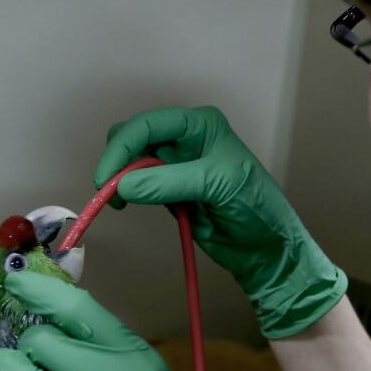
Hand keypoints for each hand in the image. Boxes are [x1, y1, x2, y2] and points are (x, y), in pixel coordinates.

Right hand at [95, 105, 347, 337]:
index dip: (122, 147)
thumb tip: (122, 186)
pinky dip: (125, 193)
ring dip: (119, 179)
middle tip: (111, 192)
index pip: (149, 124)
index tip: (106, 178)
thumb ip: (169, 183)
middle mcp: (184, 139)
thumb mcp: (215, 185)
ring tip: (119, 203)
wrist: (265, 246)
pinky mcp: (168, 190)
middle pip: (133, 137)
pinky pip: (137, 184)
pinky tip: (127, 205)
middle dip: (118, 161)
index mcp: (199, 125)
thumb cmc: (254, 206)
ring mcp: (174, 165)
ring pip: (130, 161)